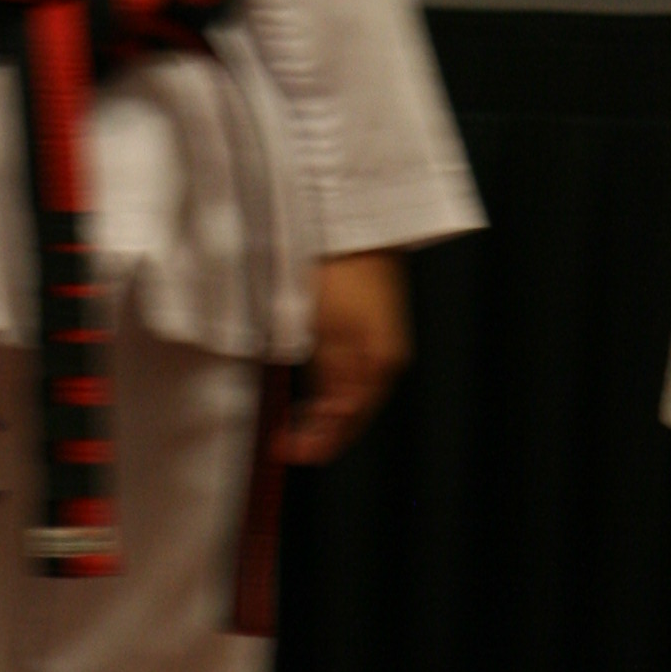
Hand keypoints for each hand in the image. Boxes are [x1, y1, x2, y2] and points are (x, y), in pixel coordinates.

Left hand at [282, 250, 406, 465]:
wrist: (355, 222)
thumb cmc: (339, 271)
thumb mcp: (327, 330)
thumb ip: (330, 378)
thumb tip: (331, 418)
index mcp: (380, 364)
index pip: (349, 421)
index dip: (316, 442)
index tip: (284, 449)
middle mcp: (386, 360)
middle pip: (354, 412)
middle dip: (320, 431)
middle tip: (284, 440)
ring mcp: (380, 344)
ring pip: (352, 394)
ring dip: (323, 411)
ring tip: (292, 421)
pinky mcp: (370, 328)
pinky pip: (351, 372)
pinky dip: (329, 388)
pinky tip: (311, 390)